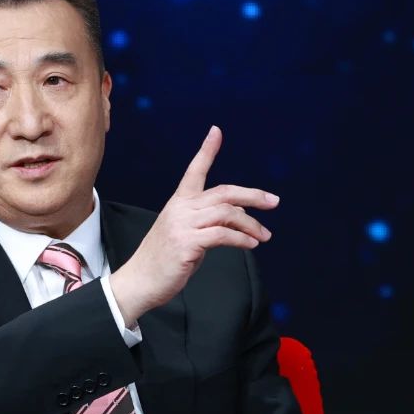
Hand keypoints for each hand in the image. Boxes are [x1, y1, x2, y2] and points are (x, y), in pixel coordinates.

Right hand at [108, 126, 278, 326]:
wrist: (139, 281)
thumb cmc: (163, 261)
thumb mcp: (184, 234)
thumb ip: (205, 223)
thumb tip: (235, 222)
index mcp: (178, 203)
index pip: (194, 171)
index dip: (207, 150)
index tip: (216, 132)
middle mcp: (181, 209)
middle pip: (224, 192)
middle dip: (253, 195)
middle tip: (274, 202)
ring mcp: (183, 225)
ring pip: (227, 213)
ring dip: (251, 224)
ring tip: (264, 236)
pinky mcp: (187, 243)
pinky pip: (223, 235)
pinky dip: (241, 239)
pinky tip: (250, 245)